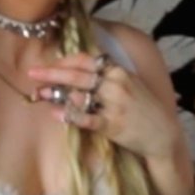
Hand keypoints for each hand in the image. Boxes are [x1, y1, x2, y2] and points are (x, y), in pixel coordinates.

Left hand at [29, 49, 185, 165]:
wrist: (161, 134)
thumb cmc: (142, 108)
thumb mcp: (129, 83)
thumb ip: (106, 74)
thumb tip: (75, 68)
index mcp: (120, 71)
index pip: (86, 60)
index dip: (64, 61)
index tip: (48, 64)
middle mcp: (117, 85)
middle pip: (78, 75)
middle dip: (52, 73)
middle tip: (32, 73)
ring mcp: (115, 106)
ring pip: (80, 96)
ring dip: (55, 94)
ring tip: (39, 94)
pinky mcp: (112, 126)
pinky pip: (86, 119)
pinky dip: (69, 115)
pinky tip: (55, 113)